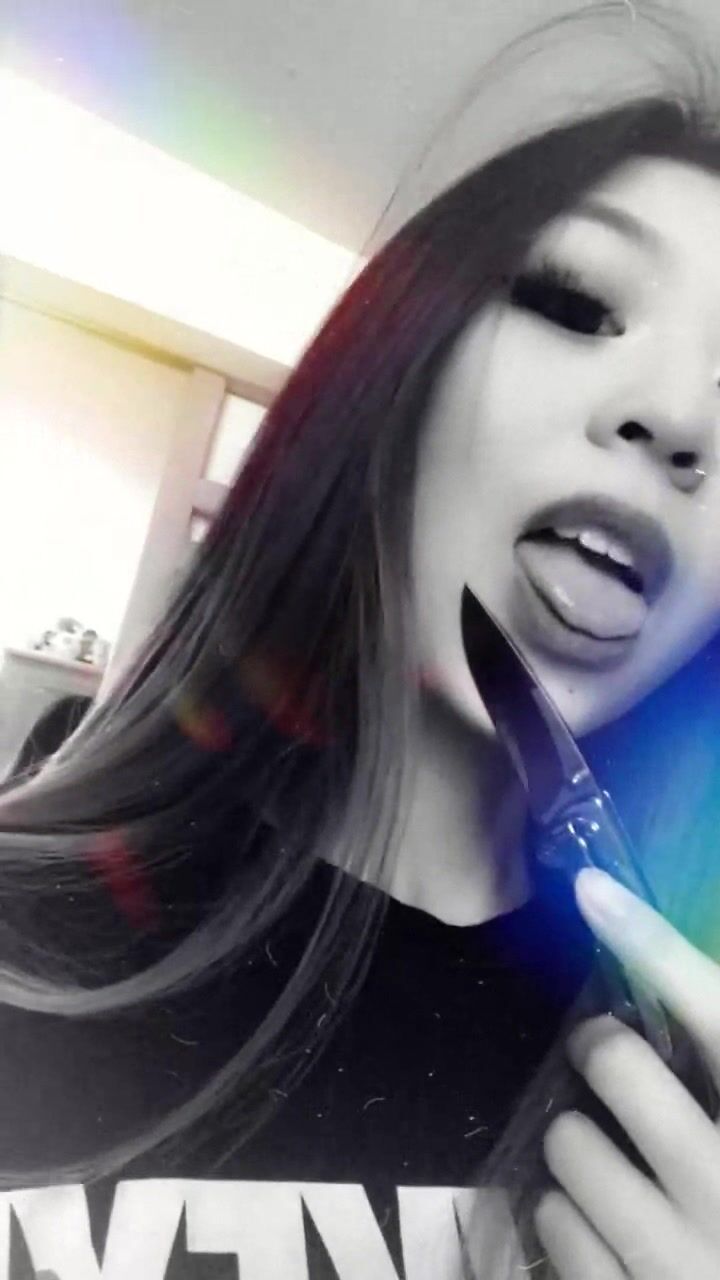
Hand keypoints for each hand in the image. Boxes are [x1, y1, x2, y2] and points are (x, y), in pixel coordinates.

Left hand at [534, 867, 719, 1278]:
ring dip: (579, 1141)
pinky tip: (604, 1224)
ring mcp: (679, 1260)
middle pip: (616, 1065)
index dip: (653, 945)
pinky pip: (555, 1227)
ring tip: (607, 1156)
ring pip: (570, 1145)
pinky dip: (568, 1216)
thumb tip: (676, 978)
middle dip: (601, 1049)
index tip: (592, 888)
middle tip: (605, 1052)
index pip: (716, 1012)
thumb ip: (719, 1055)